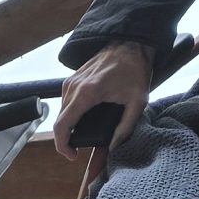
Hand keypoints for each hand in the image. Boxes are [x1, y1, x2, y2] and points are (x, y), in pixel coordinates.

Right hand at [54, 40, 153, 161]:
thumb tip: (113, 148)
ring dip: (69, 126)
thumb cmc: (135, 70)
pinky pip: (66, 102)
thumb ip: (125, 128)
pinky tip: (86, 118)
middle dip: (68, 138)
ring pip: (62, 112)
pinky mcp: (72, 78)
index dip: (62, 146)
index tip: (73, 155)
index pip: (62, 126)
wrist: (132, 43)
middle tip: (84, 146)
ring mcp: (71, 81)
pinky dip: (72, 113)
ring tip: (86, 133)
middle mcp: (73, 86)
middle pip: (60, 121)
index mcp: (86, 93)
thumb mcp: (138, 102)